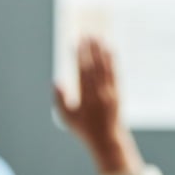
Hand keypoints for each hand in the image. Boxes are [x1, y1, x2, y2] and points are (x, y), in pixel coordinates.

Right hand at [54, 38, 141, 174]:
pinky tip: (110, 50)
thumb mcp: (67, 118)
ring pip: (106, 67)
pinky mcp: (117, 92)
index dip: (80, 56)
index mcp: (87, 98)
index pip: (83, 71)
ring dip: (101, 51)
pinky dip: (112, 60)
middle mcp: (101, 93)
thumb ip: (60, 100)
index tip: (76, 42)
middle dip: (90, 49)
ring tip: (97, 37)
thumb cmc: (84, 129)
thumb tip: (56, 81)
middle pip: (95, 66)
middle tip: (86, 34)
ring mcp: (111, 92)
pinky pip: (114, 72)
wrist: (107, 139)